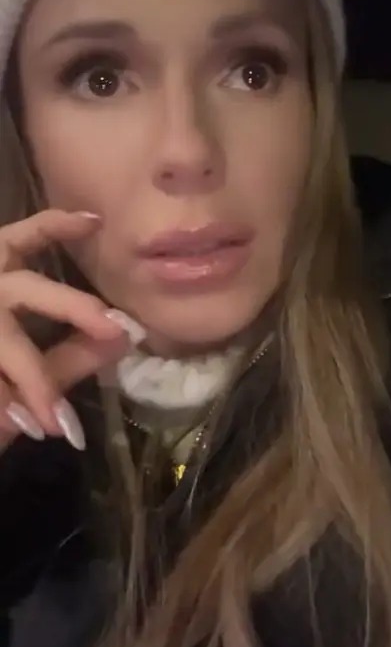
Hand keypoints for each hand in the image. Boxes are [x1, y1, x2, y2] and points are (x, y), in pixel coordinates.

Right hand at [0, 209, 128, 451]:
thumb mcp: (28, 377)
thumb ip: (69, 358)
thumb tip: (123, 338)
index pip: (20, 241)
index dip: (53, 227)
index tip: (94, 222)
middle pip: (23, 288)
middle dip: (70, 306)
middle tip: (113, 327)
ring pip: (4, 342)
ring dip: (32, 380)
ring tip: (56, 419)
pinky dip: (5, 404)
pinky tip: (28, 424)